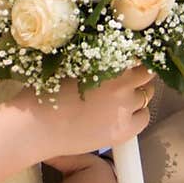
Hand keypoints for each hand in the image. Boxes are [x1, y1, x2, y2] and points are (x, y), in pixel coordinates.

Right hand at [24, 66, 153, 159]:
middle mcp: (123, 85)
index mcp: (109, 64)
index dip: (135, 55)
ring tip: (121, 97)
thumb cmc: (45, 93)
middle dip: (139, 74)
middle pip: (147, 75)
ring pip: (147, 96)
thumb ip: (93, 58)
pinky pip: (144, 118)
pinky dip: (138, 114)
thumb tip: (107, 51)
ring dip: (138, 93)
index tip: (130, 58)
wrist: (36, 127)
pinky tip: (124, 114)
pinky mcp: (124, 131)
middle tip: (126, 78)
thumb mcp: (68, 64)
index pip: (138, 54)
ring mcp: (125, 110)